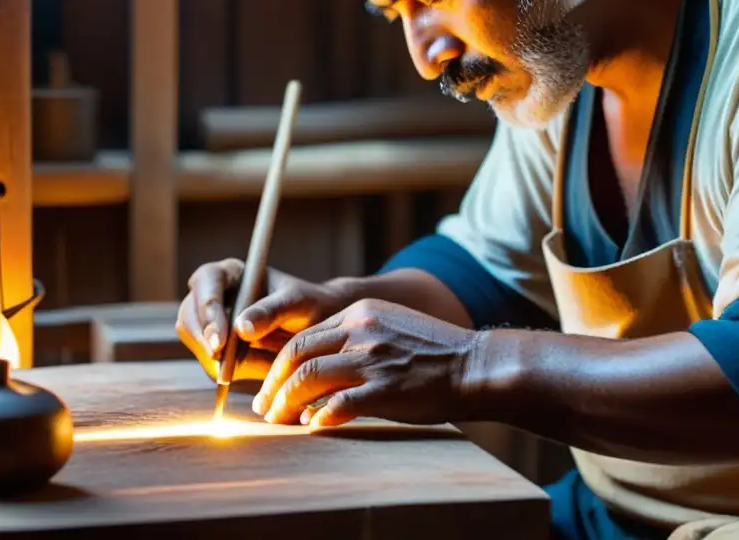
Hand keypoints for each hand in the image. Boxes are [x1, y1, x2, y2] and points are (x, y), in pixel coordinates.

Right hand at [175, 258, 351, 382]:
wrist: (315, 325)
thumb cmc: (308, 304)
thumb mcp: (297, 302)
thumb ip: (273, 311)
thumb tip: (241, 329)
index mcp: (230, 272)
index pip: (206, 281)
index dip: (208, 309)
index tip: (220, 340)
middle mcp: (213, 294)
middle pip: (189, 315)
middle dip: (204, 341)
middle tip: (223, 364)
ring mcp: (210, 322)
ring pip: (195, 342)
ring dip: (216, 360)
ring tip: (253, 364)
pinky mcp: (215, 347)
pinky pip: (210, 363)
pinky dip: (226, 371)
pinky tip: (252, 370)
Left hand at [252, 298, 477, 427]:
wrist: (474, 365)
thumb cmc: (435, 352)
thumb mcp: (391, 327)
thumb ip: (356, 340)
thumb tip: (320, 372)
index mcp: (361, 311)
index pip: (305, 336)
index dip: (281, 364)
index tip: (273, 386)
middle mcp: (361, 330)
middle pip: (298, 354)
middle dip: (274, 383)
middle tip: (264, 406)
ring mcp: (372, 359)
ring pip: (308, 377)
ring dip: (286, 403)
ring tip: (279, 420)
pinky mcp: (383, 389)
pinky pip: (337, 405)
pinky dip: (319, 418)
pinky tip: (314, 427)